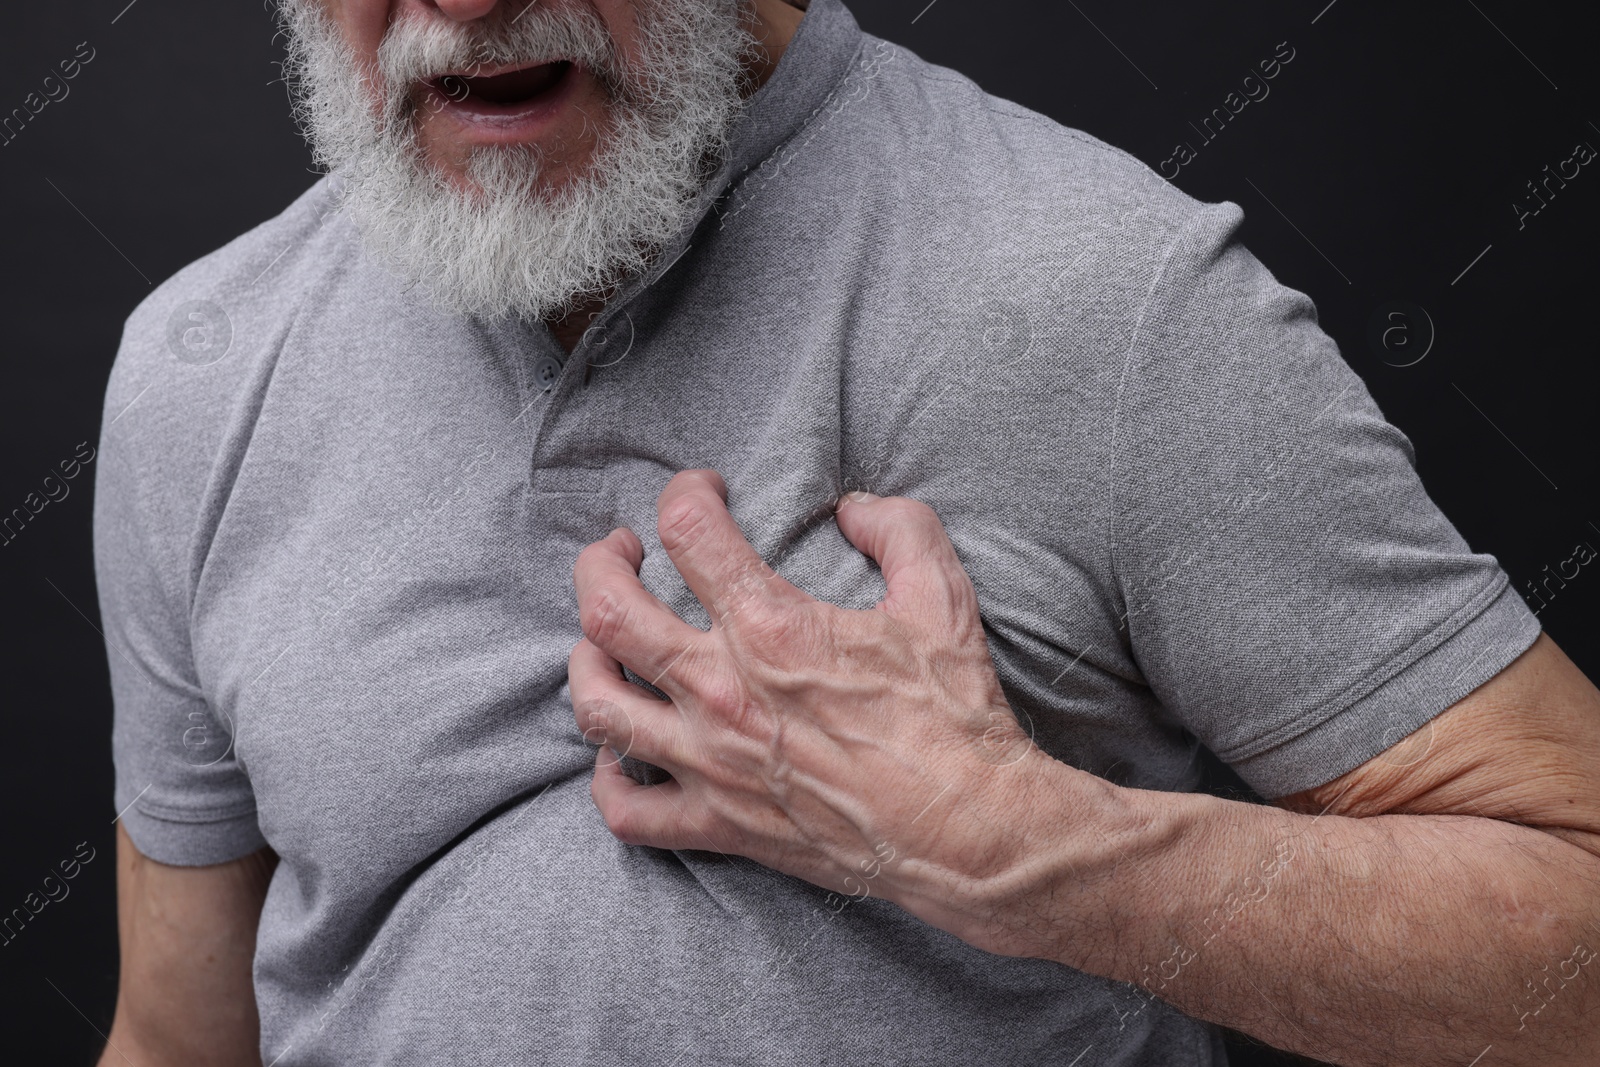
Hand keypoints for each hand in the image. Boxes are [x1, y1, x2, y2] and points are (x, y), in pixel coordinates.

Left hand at [568, 469, 1083, 953]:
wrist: (966, 829)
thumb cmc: (953, 715)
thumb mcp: (942, 596)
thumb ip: (898, 528)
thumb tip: (854, 506)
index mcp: (770, 627)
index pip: (688, 532)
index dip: (687, 493)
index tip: (703, 492)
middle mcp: (721, 691)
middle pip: (607, 611)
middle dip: (600, 563)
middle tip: (621, 551)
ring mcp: (710, 762)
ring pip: (597, 704)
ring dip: (585, 661)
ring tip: (601, 643)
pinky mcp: (718, 823)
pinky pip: (626, 810)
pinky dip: (608, 780)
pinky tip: (620, 753)